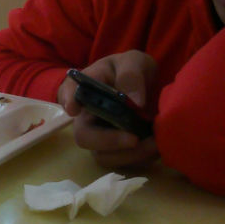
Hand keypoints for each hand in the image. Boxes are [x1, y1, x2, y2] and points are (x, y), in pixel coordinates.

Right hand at [56, 51, 160, 169]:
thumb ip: (131, 75)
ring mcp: (99, 136)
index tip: (74, 109)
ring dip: (130, 154)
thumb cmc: (131, 70)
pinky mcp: (115, 150)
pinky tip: (156, 147)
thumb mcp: (133, 62)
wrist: (144, 85)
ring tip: (155, 144)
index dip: (68, 102)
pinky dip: (140, 158)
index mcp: (85, 88)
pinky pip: (122, 161)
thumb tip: (135, 102)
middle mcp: (86, 116)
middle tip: (134, 139)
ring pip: (104, 155)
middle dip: (109, 141)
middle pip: (85, 136)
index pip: (68, 93)